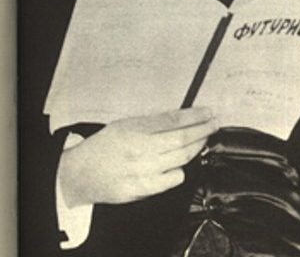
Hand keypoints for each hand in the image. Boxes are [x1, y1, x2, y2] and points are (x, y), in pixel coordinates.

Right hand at [59, 107, 217, 207]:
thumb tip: (182, 118)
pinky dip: (181, 169)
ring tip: (203, 139)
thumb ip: (152, 122)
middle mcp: (140, 150)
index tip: (208, 112)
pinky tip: (181, 163)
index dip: (195, 116)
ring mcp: (143, 171)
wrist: (83, 174)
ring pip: (182, 159)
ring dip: (197, 147)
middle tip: (213, 124)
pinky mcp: (144, 189)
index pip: (173, 120)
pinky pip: (173, 179)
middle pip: (182, 139)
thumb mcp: (126, 124)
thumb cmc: (104, 146)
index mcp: (135, 129)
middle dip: (203, 130)